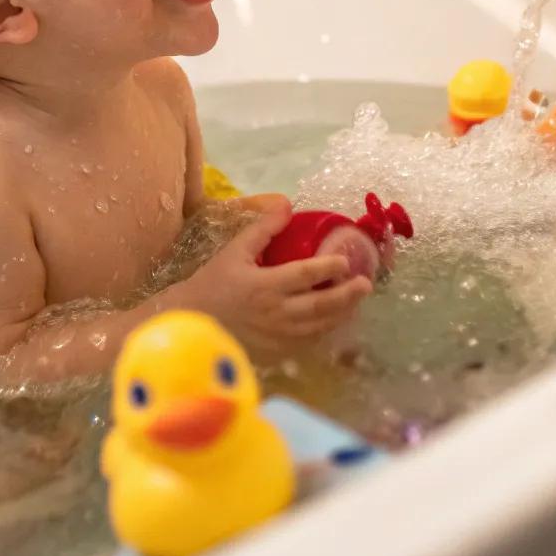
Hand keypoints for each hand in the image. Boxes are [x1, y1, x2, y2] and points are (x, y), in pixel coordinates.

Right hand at [181, 194, 372, 349]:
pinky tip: (333, 321)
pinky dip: (325, 331)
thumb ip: (263, 229)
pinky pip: (308, 342)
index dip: (329, 267)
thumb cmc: (212, 284)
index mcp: (266, 286)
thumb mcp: (234, 251)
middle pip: (321, 305)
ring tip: (356, 301)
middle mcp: (276, 313)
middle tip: (365, 284)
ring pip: (319, 327)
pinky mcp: (276, 352)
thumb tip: (287, 203)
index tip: (345, 260)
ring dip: (341, 314)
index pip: (306, 275)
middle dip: (347, 294)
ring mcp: (278, 337)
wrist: (190, 322)